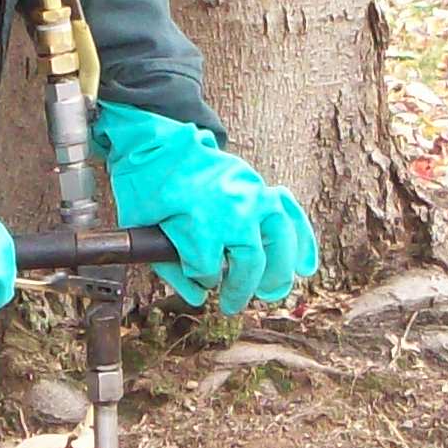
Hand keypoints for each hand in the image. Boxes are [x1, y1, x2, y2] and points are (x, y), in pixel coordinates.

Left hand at [90, 102, 317, 314]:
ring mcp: (251, 193)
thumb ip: (170, 268)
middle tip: (233, 303)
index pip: (209, 271)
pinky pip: (289, 213)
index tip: (199, 280)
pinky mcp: (259, 185)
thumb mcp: (142, 230)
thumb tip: (198, 297)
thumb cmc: (146, 186)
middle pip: (250, 261)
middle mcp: (232, 209)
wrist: (157, 144)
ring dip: (278, 269)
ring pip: (279, 239)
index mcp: (199, 223)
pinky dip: (301, 240)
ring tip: (271, 291)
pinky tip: (305, 267)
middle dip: (242, 287)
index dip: (203, 280)